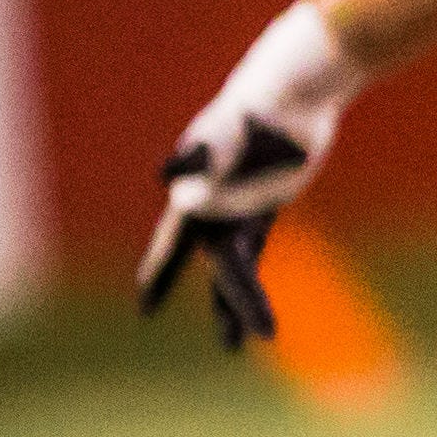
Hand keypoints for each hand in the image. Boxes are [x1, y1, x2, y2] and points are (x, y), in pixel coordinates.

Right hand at [136, 1, 362, 349]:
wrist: (290, 90)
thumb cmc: (253, 108)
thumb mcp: (230, 135)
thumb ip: (205, 162)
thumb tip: (175, 191)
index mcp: (197, 191)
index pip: (176, 240)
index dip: (162, 271)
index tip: (147, 305)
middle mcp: (211, 205)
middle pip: (220, 264)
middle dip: (227, 304)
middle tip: (233, 346)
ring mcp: (237, 207)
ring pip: (236, 267)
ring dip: (237, 304)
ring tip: (235, 346)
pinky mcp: (264, 205)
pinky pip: (254, 251)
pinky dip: (251, 281)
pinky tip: (249, 312)